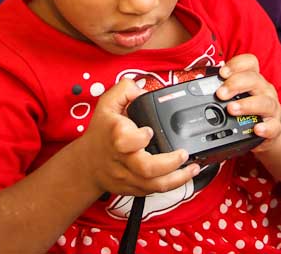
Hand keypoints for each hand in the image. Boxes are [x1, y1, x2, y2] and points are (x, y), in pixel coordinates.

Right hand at [76, 78, 200, 196]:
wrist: (88, 164)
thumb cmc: (101, 132)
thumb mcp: (107, 103)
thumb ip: (125, 89)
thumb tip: (143, 89)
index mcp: (116, 137)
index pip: (126, 141)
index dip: (140, 137)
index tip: (150, 130)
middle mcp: (123, 159)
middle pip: (146, 169)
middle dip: (169, 163)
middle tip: (183, 153)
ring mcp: (129, 177)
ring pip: (154, 185)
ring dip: (178, 179)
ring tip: (193, 168)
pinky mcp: (134, 189)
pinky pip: (154, 191)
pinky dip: (172, 185)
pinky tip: (184, 175)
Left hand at [216, 54, 280, 146]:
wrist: (266, 129)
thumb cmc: (247, 109)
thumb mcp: (236, 95)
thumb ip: (222, 89)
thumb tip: (198, 84)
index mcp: (254, 79)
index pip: (250, 63)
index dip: (236, 65)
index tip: (222, 73)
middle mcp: (264, 90)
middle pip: (254, 79)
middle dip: (235, 84)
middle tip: (220, 94)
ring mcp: (272, 108)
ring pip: (264, 102)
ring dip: (247, 104)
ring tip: (231, 109)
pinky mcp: (275, 127)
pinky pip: (274, 126)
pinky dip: (266, 127)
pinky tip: (256, 129)